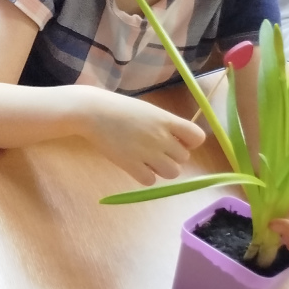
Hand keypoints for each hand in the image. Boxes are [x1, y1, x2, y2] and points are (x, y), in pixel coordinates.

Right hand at [82, 92, 205, 185]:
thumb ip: (164, 125)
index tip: (176, 141)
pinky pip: (150, 180)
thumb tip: (177, 142)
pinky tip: (134, 166)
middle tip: (154, 150)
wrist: (91, 111)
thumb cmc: (118, 108)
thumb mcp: (148, 111)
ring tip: (146, 160)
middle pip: (183, 158)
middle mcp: (161, 137)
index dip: (190, 143)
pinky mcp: (131, 165)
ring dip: (161, 169)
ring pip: (172, 172)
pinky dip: (144, 176)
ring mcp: (147, 152)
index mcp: (166, 120)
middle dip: (171, 156)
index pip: (197, 137)